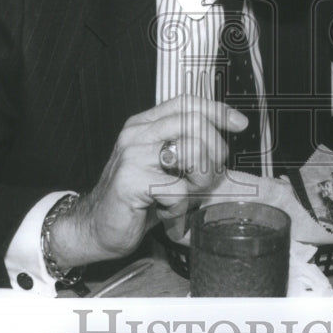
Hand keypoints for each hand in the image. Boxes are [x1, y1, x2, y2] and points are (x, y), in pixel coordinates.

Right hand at [48, 95, 247, 267]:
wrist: (93, 229)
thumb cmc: (134, 201)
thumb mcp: (161, 167)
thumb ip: (184, 148)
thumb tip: (223, 138)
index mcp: (144, 126)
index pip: (187, 103)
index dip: (217, 110)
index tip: (239, 123)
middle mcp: (137, 135)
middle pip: (196, 123)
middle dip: (214, 154)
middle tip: (207, 179)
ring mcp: (132, 156)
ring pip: (193, 153)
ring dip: (200, 183)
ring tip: (185, 197)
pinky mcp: (131, 181)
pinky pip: (178, 190)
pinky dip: (179, 209)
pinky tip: (165, 213)